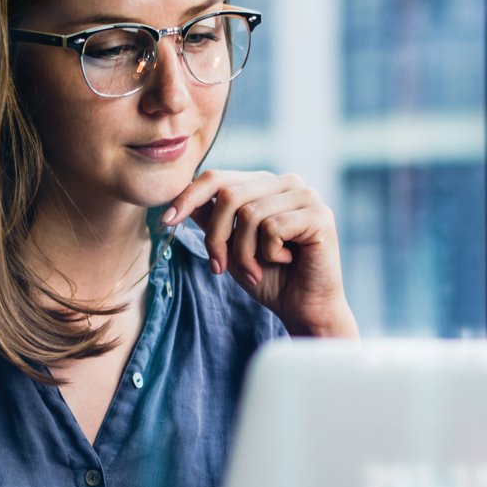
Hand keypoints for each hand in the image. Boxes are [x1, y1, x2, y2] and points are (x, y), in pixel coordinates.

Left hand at [162, 170, 358, 337]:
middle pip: (229, 195)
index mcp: (264, 184)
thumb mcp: (231, 248)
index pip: (218, 178)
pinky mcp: (319, 215)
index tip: (166, 220)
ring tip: (257, 270)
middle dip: (216, 238)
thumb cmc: (270, 278)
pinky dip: (270, 253)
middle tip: (220, 267)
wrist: (305, 308)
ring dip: (244, 253)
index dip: (188, 197)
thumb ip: (212, 220)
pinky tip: (287, 261)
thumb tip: (181, 198)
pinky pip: (273, 227)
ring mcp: (306, 195)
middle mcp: (287, 182)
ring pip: (250, 214)